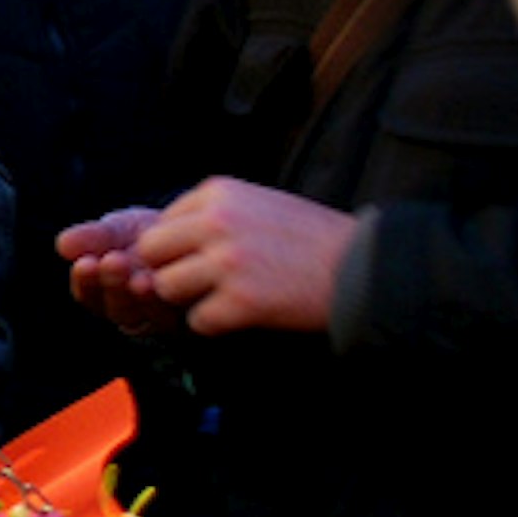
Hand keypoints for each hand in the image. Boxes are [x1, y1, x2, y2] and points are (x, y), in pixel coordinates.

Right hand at [57, 207, 181, 335]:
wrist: (198, 235)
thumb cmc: (150, 233)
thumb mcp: (118, 230)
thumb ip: (92, 238)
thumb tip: (62, 244)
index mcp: (106, 292)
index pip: (89, 294)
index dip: (85, 282)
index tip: (86, 261)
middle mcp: (131, 311)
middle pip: (114, 309)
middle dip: (111, 286)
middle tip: (113, 261)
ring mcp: (159, 319)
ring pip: (142, 318)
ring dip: (137, 298)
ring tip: (138, 275)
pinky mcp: (189, 322)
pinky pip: (173, 320)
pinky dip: (164, 303)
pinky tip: (160, 282)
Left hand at [132, 179, 361, 336]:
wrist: (365, 267)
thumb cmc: (313, 239)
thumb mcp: (258, 204)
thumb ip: (211, 215)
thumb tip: (160, 241)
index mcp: (219, 192)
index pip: (160, 222)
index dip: (175, 248)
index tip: (198, 261)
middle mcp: (217, 221)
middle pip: (152, 253)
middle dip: (170, 271)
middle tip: (202, 284)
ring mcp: (228, 261)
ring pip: (166, 287)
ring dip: (191, 299)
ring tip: (226, 298)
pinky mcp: (242, 301)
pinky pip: (199, 321)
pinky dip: (217, 324)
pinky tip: (245, 315)